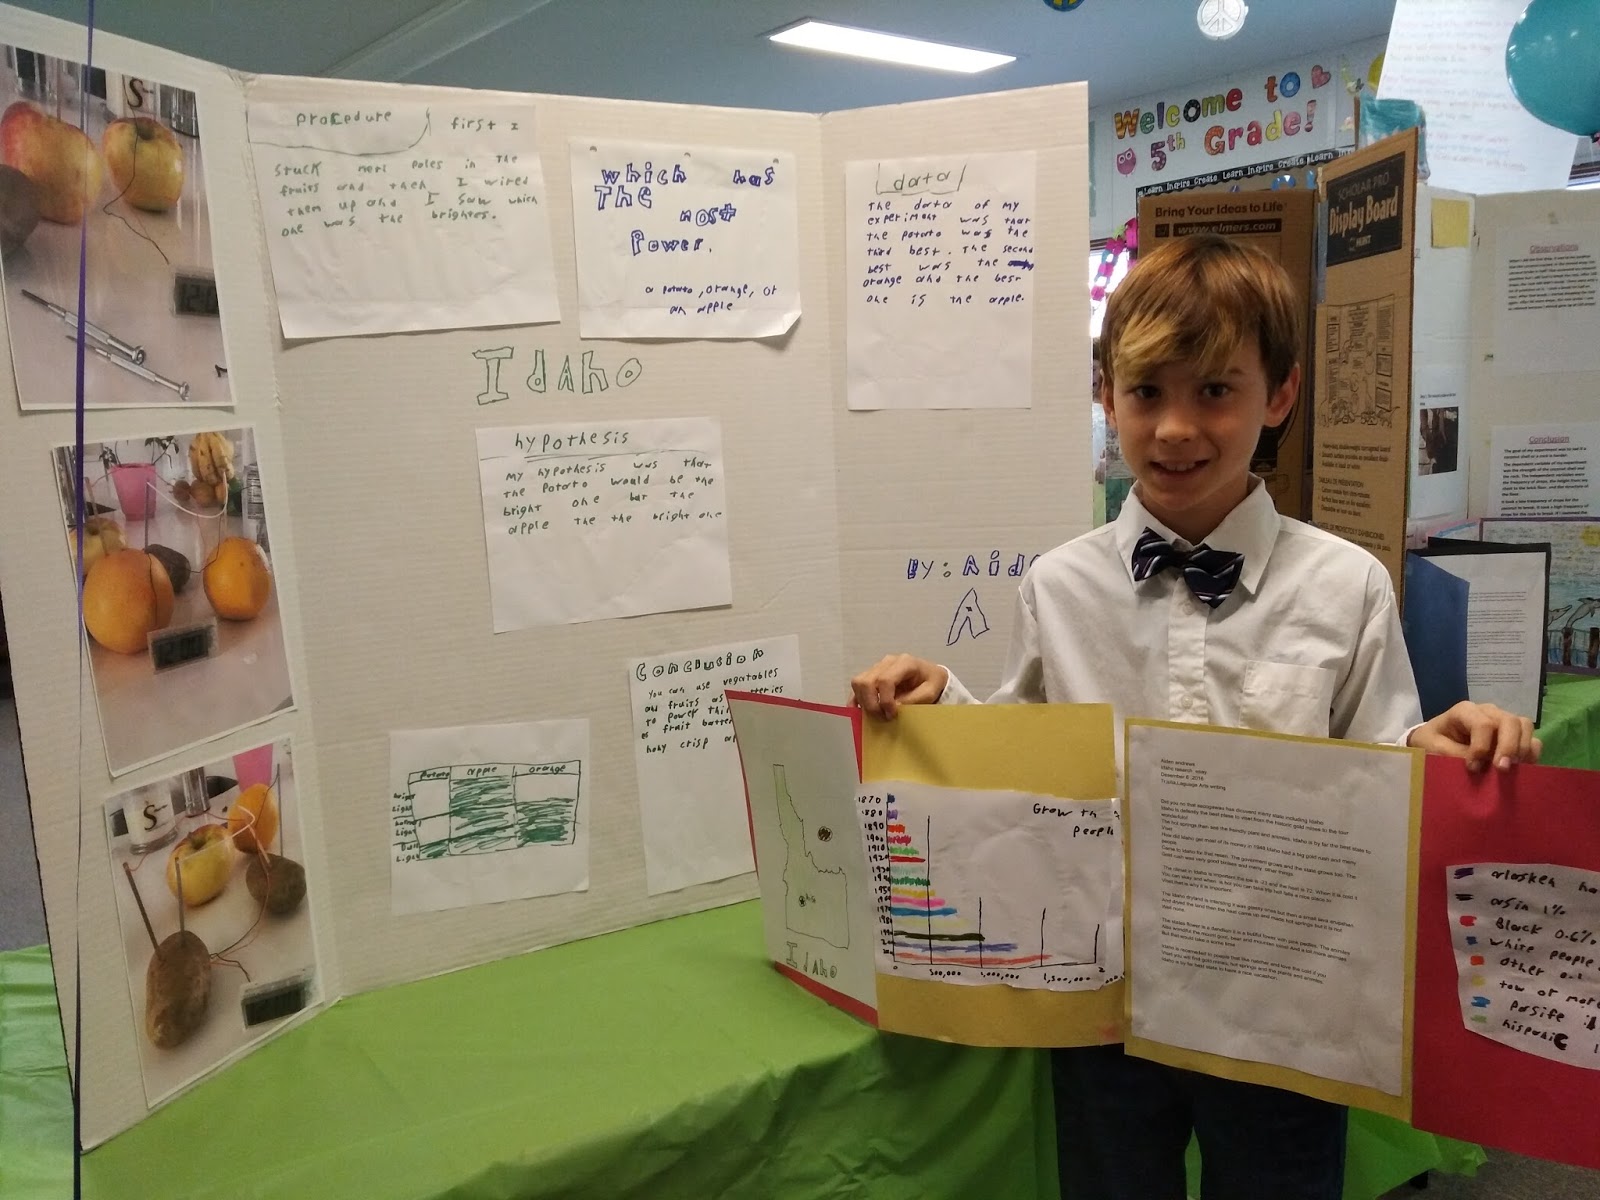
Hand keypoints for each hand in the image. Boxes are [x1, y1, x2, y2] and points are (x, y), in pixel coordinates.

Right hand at [849, 655, 947, 719]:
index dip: (885, 700)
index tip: (892, 714)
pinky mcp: (871, 674)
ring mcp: (877, 666)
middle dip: (872, 704)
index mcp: (904, 663)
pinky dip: (857, 700)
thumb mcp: (930, 693)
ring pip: (859, 682)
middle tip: (883, 717)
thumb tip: (893, 707)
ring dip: (864, 702)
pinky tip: (862, 712)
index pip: (885, 680)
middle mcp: (887, 662)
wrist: (930, 675)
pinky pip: (857, 686)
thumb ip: (913, 700)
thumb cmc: (932, 682)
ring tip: (876, 714)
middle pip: (867, 681)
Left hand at [1407, 702, 1541, 771]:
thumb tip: (1482, 766)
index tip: (1472, 767)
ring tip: (1512, 769)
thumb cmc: (1432, 742)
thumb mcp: (1434, 748)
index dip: (1481, 748)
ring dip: (1522, 749)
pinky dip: (1531, 753)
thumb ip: (1456, 754)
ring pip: (1524, 726)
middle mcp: (1487, 711)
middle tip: (1501, 769)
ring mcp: (1502, 721)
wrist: (1434, 742)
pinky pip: (1532, 738)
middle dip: (1508, 747)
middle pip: (1509, 721)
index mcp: (1465, 711)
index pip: (1483, 724)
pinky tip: (1522, 767)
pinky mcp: (1513, 734)